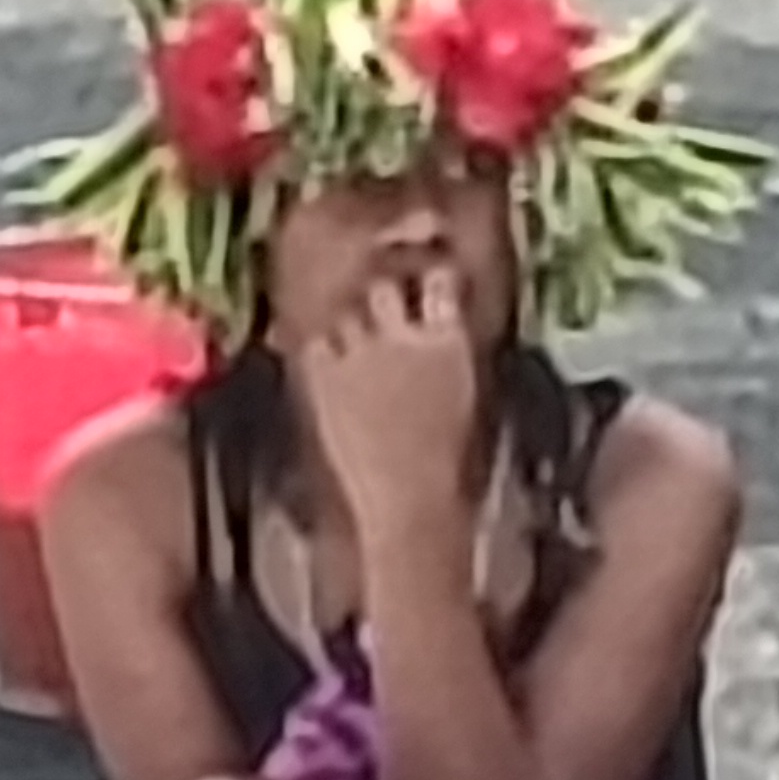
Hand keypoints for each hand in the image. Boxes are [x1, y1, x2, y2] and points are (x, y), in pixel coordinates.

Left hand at [294, 272, 485, 535]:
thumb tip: (434, 327)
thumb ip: (446, 351)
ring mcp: (357, 351)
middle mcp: (402, 335)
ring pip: (345, 309)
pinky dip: (322, 348)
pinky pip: (316, 341)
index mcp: (450, 341)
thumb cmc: (449, 460)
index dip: (431, 277)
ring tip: (354, 341)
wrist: (410, 502)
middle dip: (380, 291)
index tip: (427, 283)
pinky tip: (331, 367)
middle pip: (384, 284)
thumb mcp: (462, 395)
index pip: (440, 279)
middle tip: (380, 308)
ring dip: (349, 320)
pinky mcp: (322, 373)